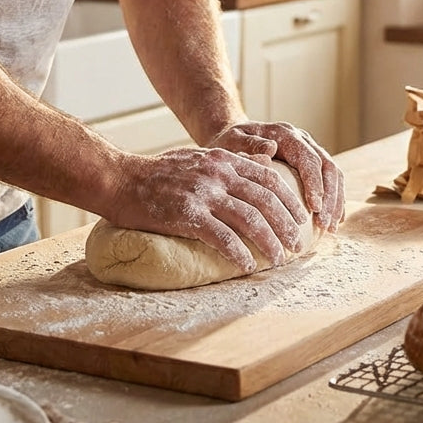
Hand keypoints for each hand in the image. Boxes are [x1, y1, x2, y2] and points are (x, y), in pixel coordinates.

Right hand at [111, 147, 311, 273]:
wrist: (122, 179)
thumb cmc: (160, 172)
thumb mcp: (201, 157)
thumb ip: (232, 160)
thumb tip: (265, 161)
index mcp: (225, 160)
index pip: (269, 179)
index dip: (289, 200)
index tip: (300, 218)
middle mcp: (219, 173)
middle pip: (266, 200)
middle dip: (286, 225)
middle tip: (297, 245)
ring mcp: (204, 193)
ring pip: (250, 220)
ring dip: (269, 242)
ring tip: (279, 258)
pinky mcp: (188, 215)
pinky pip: (222, 237)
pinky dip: (239, 253)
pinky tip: (248, 265)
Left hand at [207, 120, 344, 231]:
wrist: (235, 138)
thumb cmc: (230, 143)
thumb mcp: (233, 142)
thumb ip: (250, 145)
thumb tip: (271, 149)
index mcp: (286, 134)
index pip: (308, 158)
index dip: (314, 184)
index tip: (314, 208)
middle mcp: (303, 140)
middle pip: (328, 167)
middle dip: (330, 197)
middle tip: (325, 224)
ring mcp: (310, 151)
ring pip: (334, 175)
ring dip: (336, 202)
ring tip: (331, 228)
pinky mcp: (312, 164)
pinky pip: (331, 181)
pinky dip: (335, 201)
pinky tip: (334, 221)